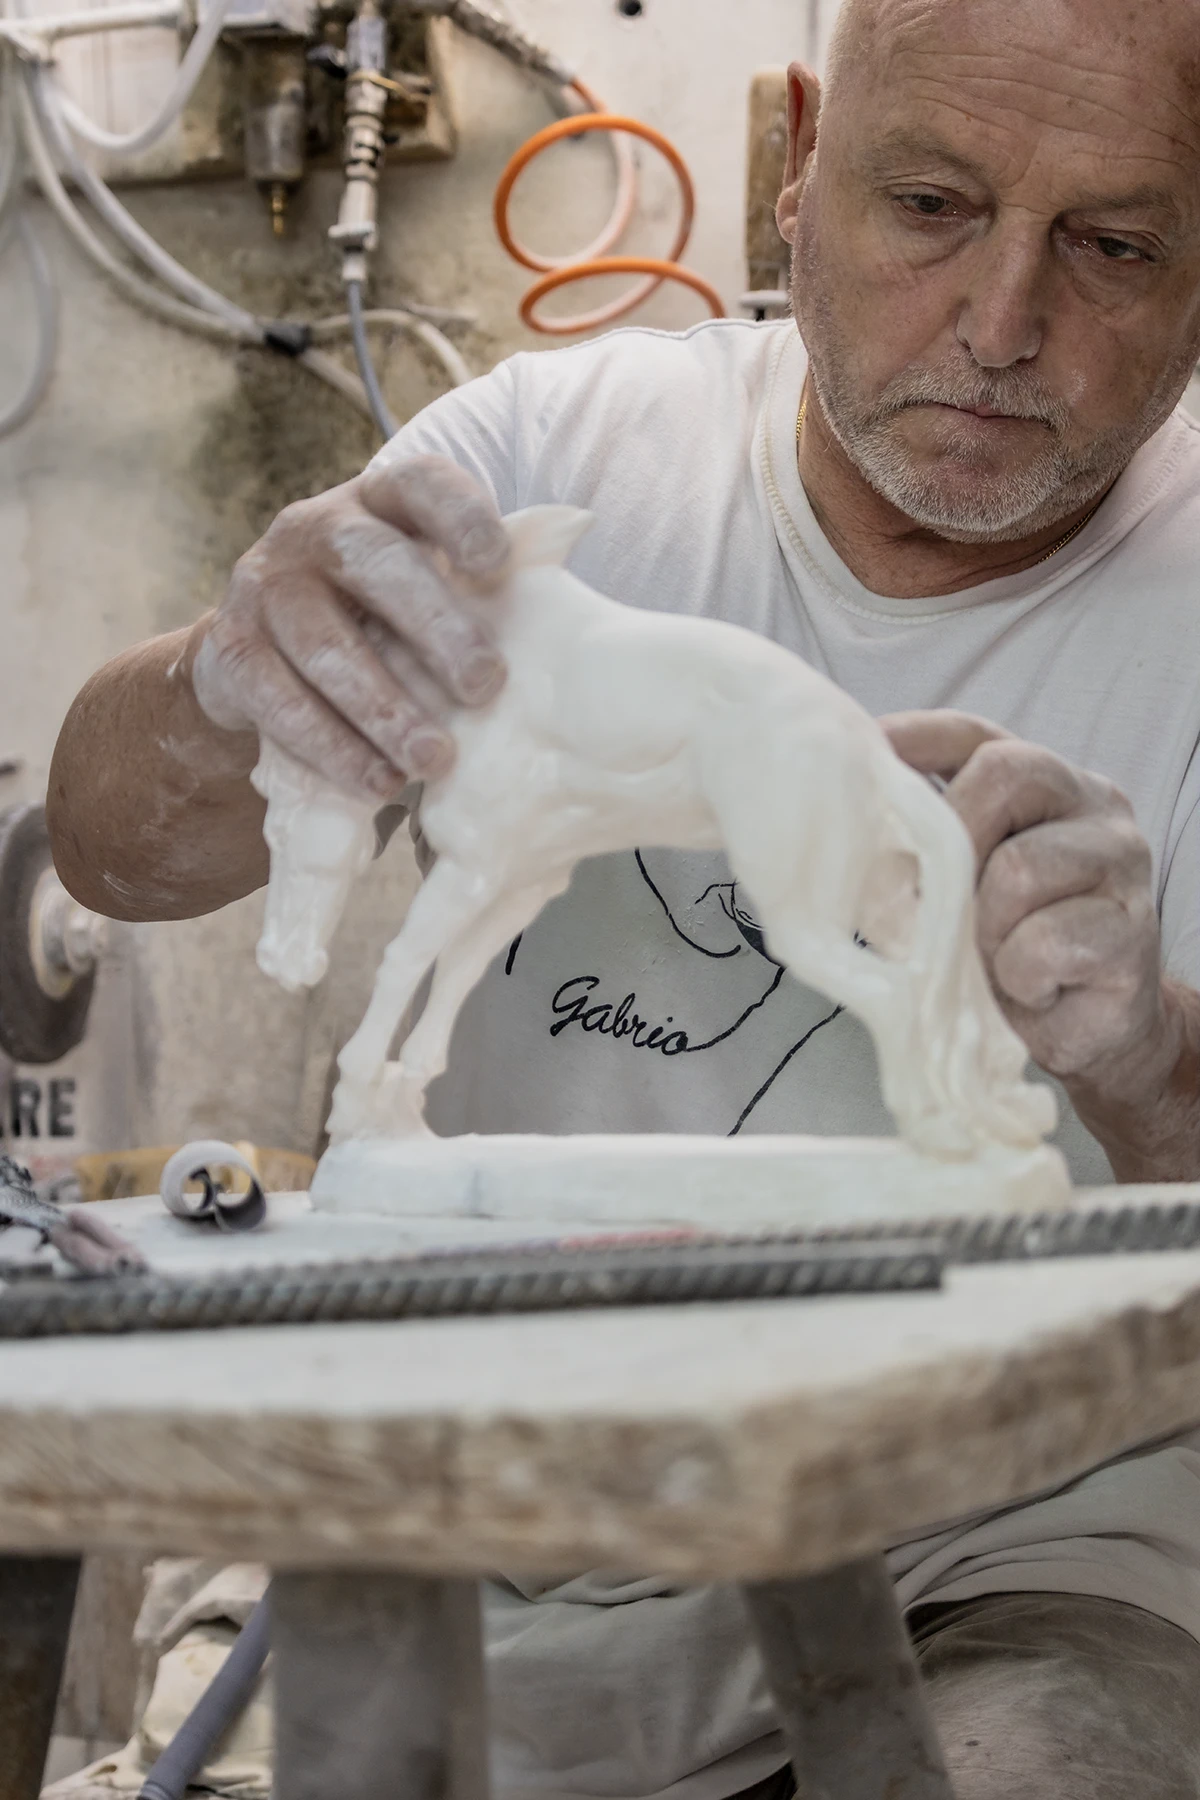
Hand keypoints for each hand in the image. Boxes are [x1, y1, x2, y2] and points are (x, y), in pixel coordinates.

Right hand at [190, 455, 510, 799]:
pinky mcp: (231, 650)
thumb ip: (482, 589)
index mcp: (378, 501)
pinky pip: (279, 701)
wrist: (266, 649)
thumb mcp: (427, 585)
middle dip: (435, 628)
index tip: (495, 564)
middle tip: (485, 687)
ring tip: (434, 759)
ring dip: (384, 708)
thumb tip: (570, 614)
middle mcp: (315, 529)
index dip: (459, 517)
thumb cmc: (381, 618)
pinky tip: (380, 780)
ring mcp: (265, 586)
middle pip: (376, 564)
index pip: (421, 486)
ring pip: (325, 645)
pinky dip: (334, 747)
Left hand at [881, 712, 1175, 1105]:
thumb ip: (923, 855)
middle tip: (931, 904)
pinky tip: (1030, 988)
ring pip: (1019, 866)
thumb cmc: (1009, 953)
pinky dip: (1018, 975)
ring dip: (982, 927)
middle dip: (950, 838)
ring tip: (988, 960)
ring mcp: (1120, 862)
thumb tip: (848, 843)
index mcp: (1041, 785)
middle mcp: (1091, 805)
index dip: (914, 738)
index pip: (973, 736)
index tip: (866, 756)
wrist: (1088, 1032)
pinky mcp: (1134, 930)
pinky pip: (1045, 941)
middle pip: (1005, 772)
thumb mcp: (955, 895)